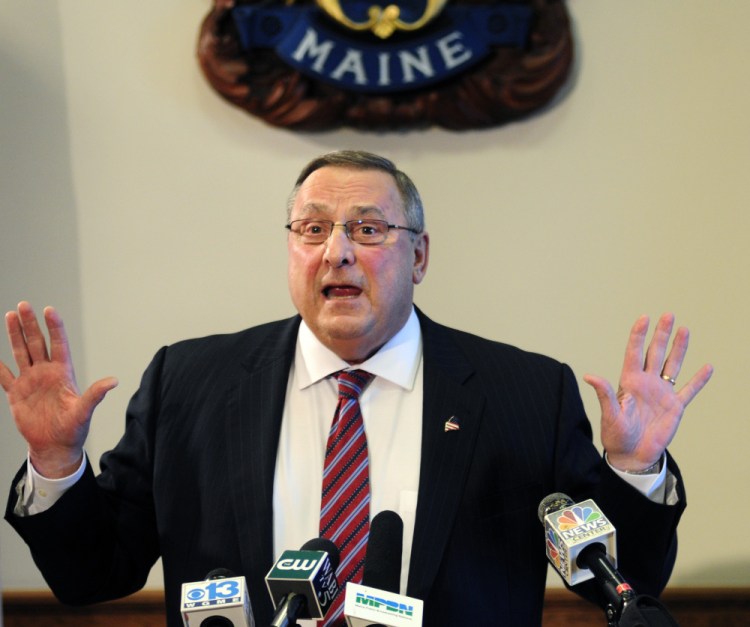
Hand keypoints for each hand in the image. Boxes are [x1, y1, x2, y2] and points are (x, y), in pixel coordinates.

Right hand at [0, 302, 117, 477]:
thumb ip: (95, 395)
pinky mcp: (16, 394)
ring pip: (20, 352)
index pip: (58, 344)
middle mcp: (46, 373)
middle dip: (30, 324)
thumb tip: (114, 381)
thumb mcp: (84, 411)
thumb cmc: (73, 429)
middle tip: (23, 305)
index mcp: (62, 373)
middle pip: (36, 343)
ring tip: (11, 315)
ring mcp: (30, 381)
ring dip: (15, 335)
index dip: (54, 327)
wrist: (55, 446)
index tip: (49, 309)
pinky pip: (3, 377)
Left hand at [583, 313, 712, 471]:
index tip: (644, 317)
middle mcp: (646, 383)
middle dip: (661, 334)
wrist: (632, 454)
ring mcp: (662, 393)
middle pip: (655, 353)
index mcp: (629, 382)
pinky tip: (707, 367)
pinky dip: (699, 379)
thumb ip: (605, 394)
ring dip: (679, 348)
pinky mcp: (675, 407)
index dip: (638, 335)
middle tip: (668, 315)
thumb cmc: (616, 435)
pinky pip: (689, 390)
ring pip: (672, 365)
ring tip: (684, 330)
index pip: (634, 352)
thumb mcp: (610, 414)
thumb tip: (590, 376)